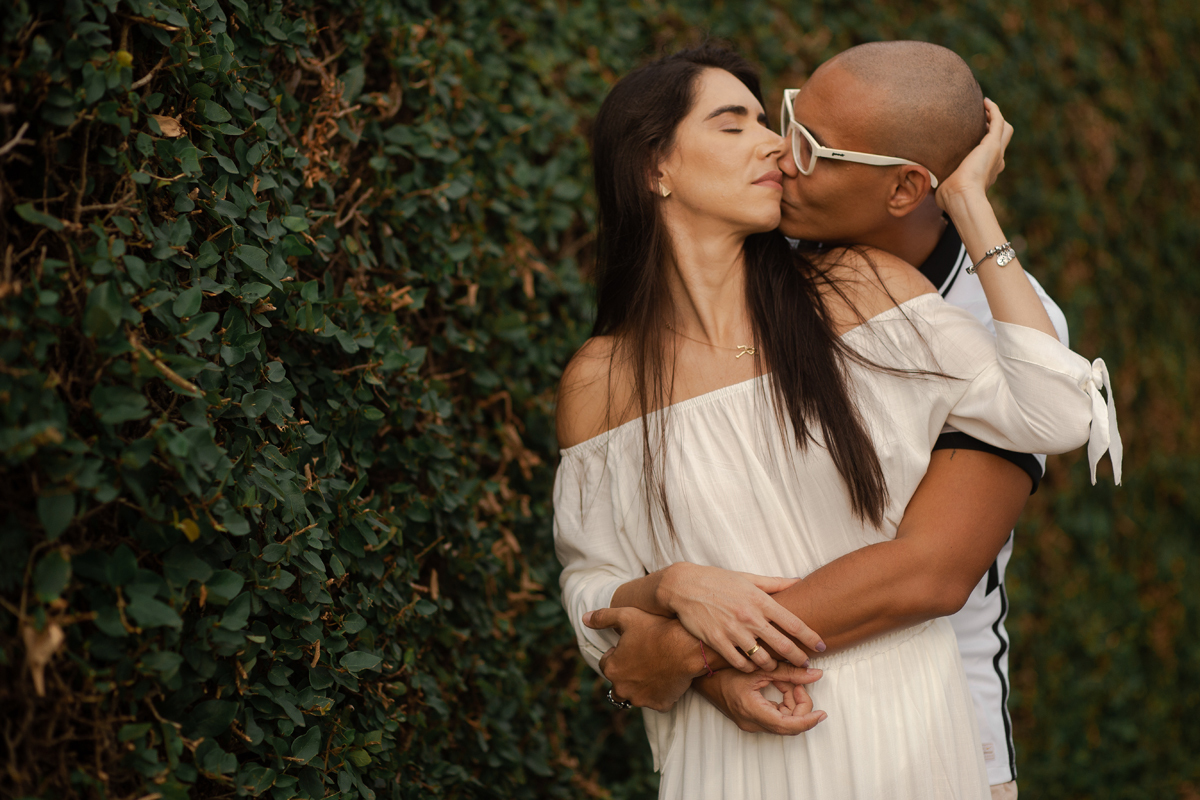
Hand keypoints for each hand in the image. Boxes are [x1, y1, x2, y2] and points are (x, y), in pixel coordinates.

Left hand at [584, 607, 702, 711]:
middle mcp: (623, 689)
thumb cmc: (657, 630)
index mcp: (612, 669)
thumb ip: (603, 618)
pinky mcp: (660, 705)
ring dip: (640, 685)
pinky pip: (656, 701)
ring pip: (635, 694)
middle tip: (642, 658)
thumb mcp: (627, 616)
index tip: (630, 646)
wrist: (688, 647)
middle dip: (626, 673)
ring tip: (654, 668)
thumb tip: (584, 618)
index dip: (617, 653)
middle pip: (618, 684)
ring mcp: (642, 699)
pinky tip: (666, 678)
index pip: (606, 663)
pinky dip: (659, 693)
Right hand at [657, 563, 823, 672]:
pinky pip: (739, 663)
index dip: (811, 638)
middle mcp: (750, 617)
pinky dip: (749, 668)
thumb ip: (775, 584)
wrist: (685, 586)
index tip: (821, 646)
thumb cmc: (718, 580)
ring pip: (762, 658)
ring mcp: (733, 631)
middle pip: (783, 645)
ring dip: (772, 665)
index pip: (794, 623)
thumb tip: (798, 581)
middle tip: (805, 664)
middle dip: (798, 658)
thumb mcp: (748, 578)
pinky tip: (752, 666)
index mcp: (760, 601)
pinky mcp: (718, 641)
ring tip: (775, 665)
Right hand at [694, 663, 826, 733]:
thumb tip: (815, 673)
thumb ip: (790, 672)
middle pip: (789, 723)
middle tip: (800, 682)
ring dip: (792, 701)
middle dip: (800, 703)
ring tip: (786, 680)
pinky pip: (776, 716)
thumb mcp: (761, 668)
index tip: (822, 713)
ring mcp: (752, 724)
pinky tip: (780, 686)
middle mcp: (753, 723)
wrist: (706, 677)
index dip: (808, 720)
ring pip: (784, 720)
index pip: (789, 725)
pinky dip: (783, 702)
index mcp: (753, 710)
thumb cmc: (727, 670)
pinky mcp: (753, 720)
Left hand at [936, 98, 1013, 211]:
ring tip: (983, 108)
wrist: (962, 197)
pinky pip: (998, 121)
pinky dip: (993, 110)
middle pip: (1003, 140)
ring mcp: (996, 152)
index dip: (983, 145)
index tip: (971, 136)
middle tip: (981, 119)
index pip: (989, 156)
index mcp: (986, 173)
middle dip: (994, 128)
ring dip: (996, 118)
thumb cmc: (950, 198)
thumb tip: (917, 181)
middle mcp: (995, 162)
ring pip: (1005, 130)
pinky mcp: (993, 144)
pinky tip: (984, 101)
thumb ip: (934, 183)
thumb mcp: (942, 189)